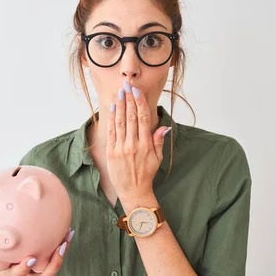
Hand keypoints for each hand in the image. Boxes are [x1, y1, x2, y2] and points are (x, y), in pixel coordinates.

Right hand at [0, 227, 74, 275]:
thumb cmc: (3, 260)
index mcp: (13, 272)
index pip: (18, 273)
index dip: (24, 268)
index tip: (29, 258)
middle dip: (51, 264)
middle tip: (58, 247)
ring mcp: (38, 274)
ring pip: (52, 271)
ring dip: (61, 257)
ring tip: (66, 239)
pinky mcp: (47, 268)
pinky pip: (57, 262)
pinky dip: (63, 249)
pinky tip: (67, 234)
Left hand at [107, 81, 170, 203]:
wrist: (133, 191)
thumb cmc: (146, 173)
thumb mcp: (157, 158)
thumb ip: (159, 141)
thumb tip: (164, 127)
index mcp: (146, 145)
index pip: (143, 119)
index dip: (140, 103)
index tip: (137, 91)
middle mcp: (133, 144)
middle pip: (131, 117)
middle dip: (129, 99)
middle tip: (127, 85)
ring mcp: (121, 148)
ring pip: (121, 122)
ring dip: (120, 105)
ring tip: (120, 92)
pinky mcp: (111, 152)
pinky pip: (111, 132)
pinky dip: (112, 119)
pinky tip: (113, 108)